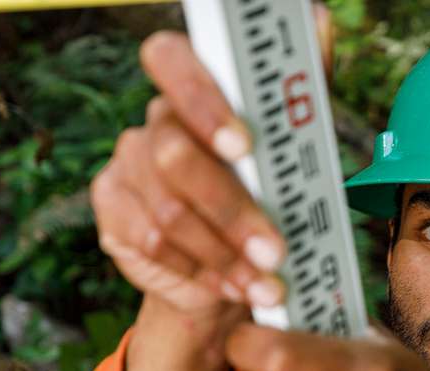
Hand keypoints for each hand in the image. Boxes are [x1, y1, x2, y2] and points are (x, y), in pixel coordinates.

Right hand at [91, 29, 285, 370]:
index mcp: (196, 89)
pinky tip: (233, 285)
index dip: (202, 100)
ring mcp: (127, 166)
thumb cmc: (268, 192)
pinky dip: (202, 270)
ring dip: (225, 252)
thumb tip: (317, 18)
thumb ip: (302, 86)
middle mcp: (155, 121)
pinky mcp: (112, 212)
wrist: (229, 267)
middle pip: (175, 153)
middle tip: (274, 249)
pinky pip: (151, 243)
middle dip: (231, 208)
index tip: (243, 145)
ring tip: (265, 279)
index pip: (172, 61)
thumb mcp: (295, 144)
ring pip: (168, 210)